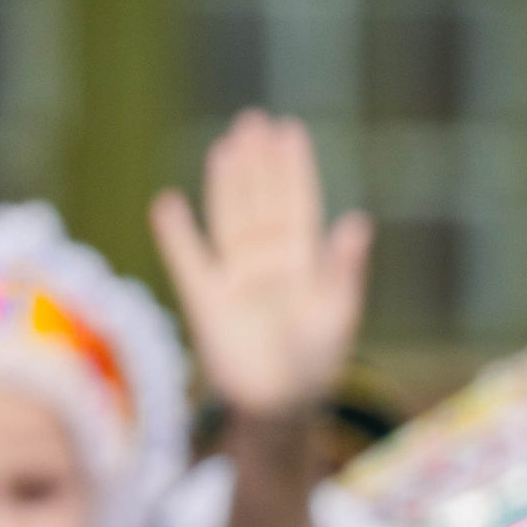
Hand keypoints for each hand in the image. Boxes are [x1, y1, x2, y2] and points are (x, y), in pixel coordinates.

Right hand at [150, 112, 373, 422]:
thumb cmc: (317, 364)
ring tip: (225, 146)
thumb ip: (345, 268)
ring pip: (229, 220)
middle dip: (258, 163)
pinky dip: (176, 234)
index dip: (293, 169)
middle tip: (254, 120)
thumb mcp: (337, 313)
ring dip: (226, 184)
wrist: (280, 406)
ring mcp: (237, 279)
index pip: (298, 205)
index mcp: (305, 264)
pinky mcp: (206, 301)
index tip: (290, 130)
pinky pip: (188, 260)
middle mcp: (270, 264)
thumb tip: (359, 221)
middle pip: (262, 202)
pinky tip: (167, 202)